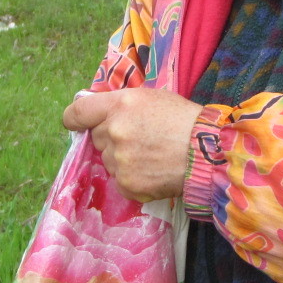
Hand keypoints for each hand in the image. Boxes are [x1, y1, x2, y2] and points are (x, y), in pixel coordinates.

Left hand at [61, 89, 202, 203]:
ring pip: (108, 160)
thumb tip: (97, 113)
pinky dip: (132, 179)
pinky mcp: (127, 184)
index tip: (77, 124)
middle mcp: (114, 132)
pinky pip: (119, 181)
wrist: (208, 153)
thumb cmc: (185, 120)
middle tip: (139, 139)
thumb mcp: (153, 97)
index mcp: (119, 105)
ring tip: (151, 156)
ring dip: (122, 159)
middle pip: (96, 138)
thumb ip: (121, 104)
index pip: (78, 113)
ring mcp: (119, 160)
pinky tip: (153, 171)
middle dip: (111, 138)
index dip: (75, 119)